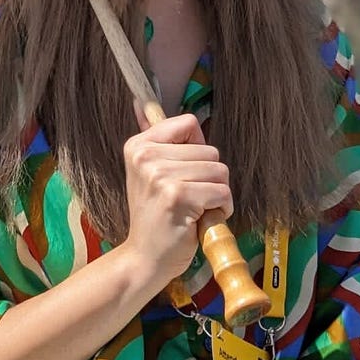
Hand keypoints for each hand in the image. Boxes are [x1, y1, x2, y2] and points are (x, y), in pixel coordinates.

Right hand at [117, 111, 232, 290]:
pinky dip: (221, 208)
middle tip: (189, 197)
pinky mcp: (179, 197)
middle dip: (210, 176)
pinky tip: (202, 219)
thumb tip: (141, 102)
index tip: (184, 170)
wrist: (145, 258)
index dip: (197, 148)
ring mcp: (161, 176)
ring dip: (217, 194)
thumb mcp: (146, 172)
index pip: (189, 123)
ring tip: (196, 208)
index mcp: (138, 145)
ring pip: (219, 171)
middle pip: (210, 150)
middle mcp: (146, 156)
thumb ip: (153, 137)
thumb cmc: (154, 215)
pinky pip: (222, 192)